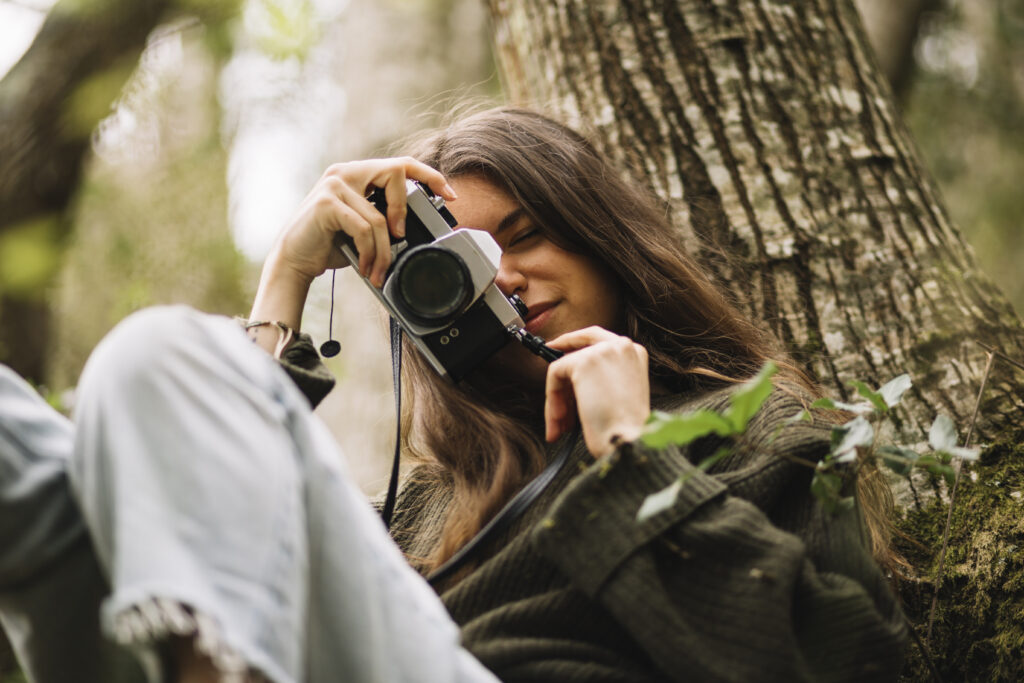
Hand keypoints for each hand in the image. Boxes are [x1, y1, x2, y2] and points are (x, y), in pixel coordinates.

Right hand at [268, 157, 455, 286]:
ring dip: (383, 251)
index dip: (429, 176)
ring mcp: (335, 184)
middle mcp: (345, 172)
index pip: (400, 164)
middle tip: (401, 237)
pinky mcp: (327, 203)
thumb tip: (412, 228)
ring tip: (379, 270)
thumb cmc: (329, 243)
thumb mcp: (363, 226)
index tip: (449, 195)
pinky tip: (365, 267)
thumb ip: (383, 217)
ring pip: (379, 217)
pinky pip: (364, 229)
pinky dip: (369, 253)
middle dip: (403, 210)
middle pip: (395, 173)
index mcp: (357, 173)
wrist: (294, 259)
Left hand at [543, 327, 650, 457]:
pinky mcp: (584, 361)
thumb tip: (569, 378)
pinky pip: (555, 373)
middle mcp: (622, 346)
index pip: (598, 338)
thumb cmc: (624, 428)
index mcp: (635, 353)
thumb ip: (600, 377)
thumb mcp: (618, 394)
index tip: (557, 351)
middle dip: (562, 369)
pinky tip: (560, 420)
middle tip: (550, 388)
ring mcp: (603, 350)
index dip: (574, 343)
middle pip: (580, 344)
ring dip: (558, 399)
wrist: (626, 440)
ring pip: (565, 366)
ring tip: (560, 426)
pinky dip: (553, 399)